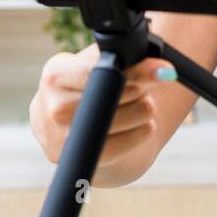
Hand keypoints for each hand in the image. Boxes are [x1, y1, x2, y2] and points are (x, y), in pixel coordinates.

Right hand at [30, 42, 175, 166]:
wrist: (74, 130)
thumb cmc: (91, 90)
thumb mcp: (96, 66)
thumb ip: (120, 58)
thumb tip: (160, 67)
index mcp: (55, 74)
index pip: (101, 68)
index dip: (137, 70)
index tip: (164, 70)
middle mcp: (52, 106)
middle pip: (112, 94)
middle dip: (138, 89)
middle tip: (142, 89)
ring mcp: (61, 137)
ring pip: (119, 119)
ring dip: (142, 110)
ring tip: (141, 106)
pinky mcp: (77, 159)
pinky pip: (120, 146)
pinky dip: (140, 133)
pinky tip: (144, 125)